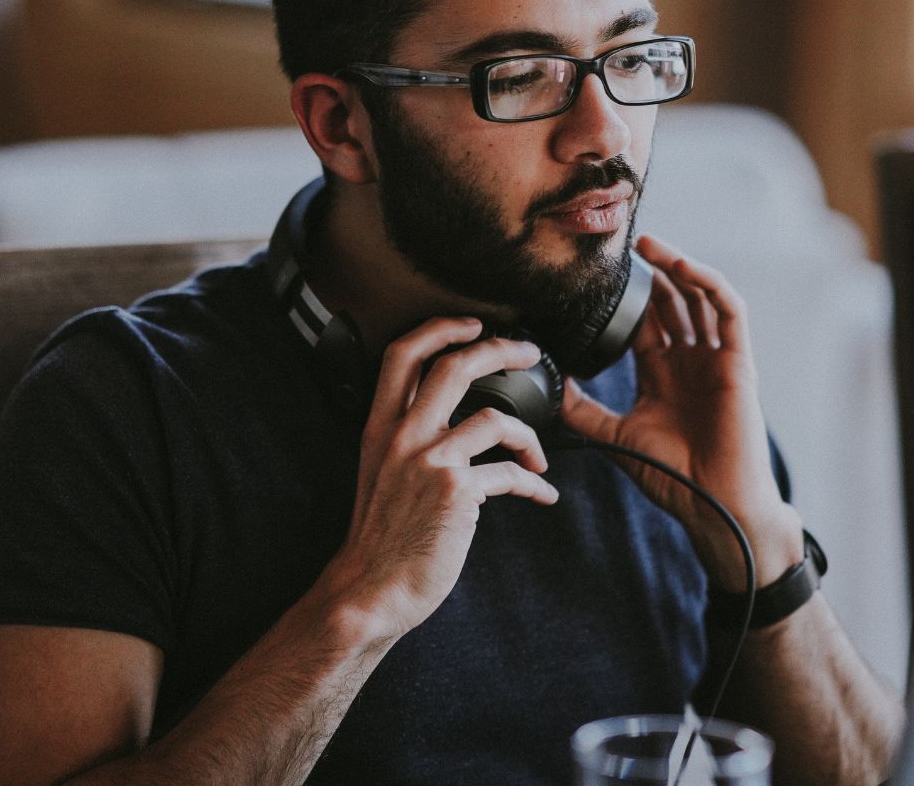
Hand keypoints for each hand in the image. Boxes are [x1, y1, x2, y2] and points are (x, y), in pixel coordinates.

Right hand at [315, 317, 558, 639]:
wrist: (371, 590)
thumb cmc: (381, 538)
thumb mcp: (380, 474)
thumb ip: (408, 441)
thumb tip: (454, 423)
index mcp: (380, 428)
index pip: (402, 355)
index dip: (439, 328)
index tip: (472, 324)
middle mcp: (402, 437)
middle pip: (454, 366)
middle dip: (500, 349)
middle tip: (527, 352)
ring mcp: (429, 461)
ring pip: (495, 418)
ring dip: (530, 436)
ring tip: (540, 456)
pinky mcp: (456, 492)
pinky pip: (510, 474)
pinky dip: (534, 484)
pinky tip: (542, 495)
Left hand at [561, 235, 802, 588]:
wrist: (714, 505)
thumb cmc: (673, 476)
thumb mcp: (615, 436)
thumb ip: (583, 409)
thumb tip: (548, 383)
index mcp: (663, 373)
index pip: (645, 320)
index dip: (626, 294)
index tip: (598, 272)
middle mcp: (690, 360)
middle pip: (672, 301)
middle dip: (650, 272)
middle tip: (623, 245)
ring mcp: (716, 359)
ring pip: (700, 297)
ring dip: (678, 267)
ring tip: (649, 245)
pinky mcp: (739, 362)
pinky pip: (730, 311)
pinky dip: (710, 284)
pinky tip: (684, 268)